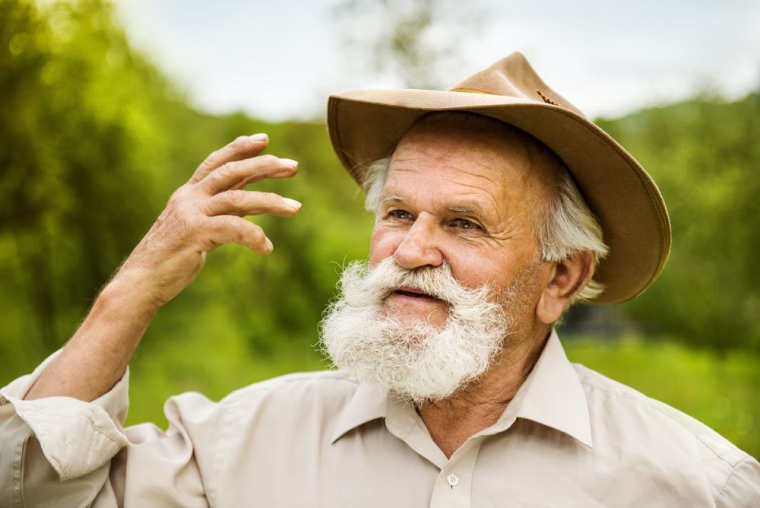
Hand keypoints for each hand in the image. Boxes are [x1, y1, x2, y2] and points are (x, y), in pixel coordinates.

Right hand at [117, 133, 300, 307]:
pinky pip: (234, 228)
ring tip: (296, 208)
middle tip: (293, 166)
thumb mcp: (198, 228)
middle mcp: (189, 197)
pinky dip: (254, 236)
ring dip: (271, 202)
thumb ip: (220, 212)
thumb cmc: (171, 258)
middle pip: (232, 171)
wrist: (141, 281)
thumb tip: (249, 206)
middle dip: (264, 165)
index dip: (240, 148)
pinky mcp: (195, 233)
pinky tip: (266, 248)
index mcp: (188, 193)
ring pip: (239, 198)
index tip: (264, 139)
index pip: (216, 162)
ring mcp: (191, 213)